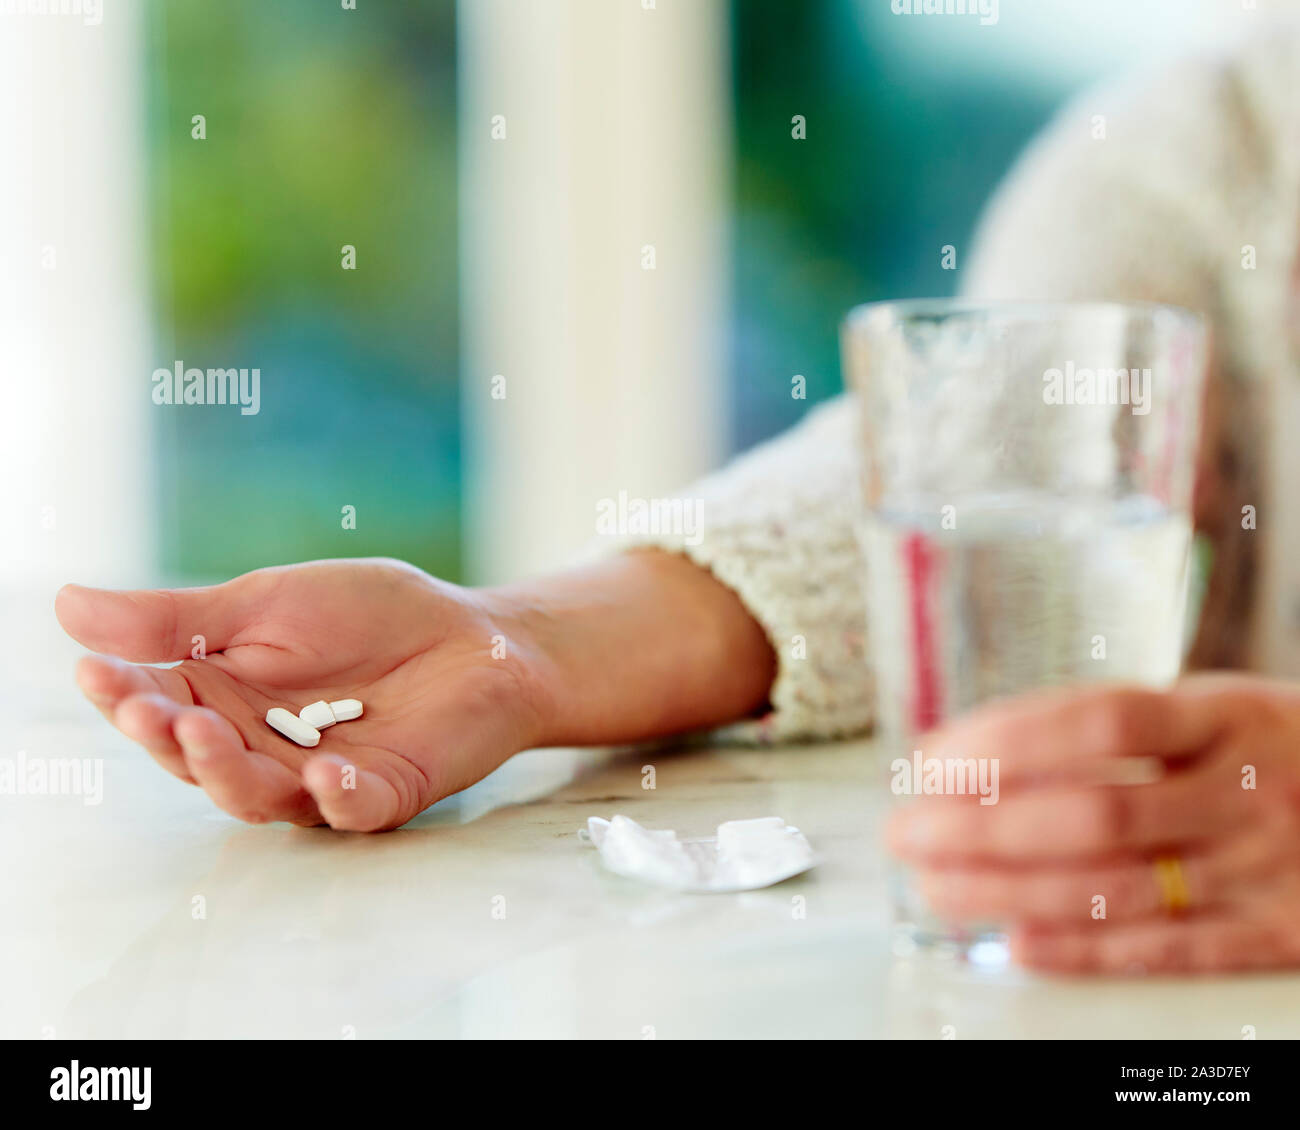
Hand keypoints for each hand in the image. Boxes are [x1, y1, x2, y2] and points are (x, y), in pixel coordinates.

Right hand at [56, 551, 775, 831]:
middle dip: (166, 739)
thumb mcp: (268, 603)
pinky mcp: (383, 792)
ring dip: (229, 771)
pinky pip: (351, 808)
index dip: (124, 696)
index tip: (95, 671)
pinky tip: (324, 771)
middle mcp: (261, 749)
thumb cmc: (373, 613)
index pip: (157, 707)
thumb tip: (69, 609)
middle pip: (196, 761)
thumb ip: (181, 619)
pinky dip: (336, 793)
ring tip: (205, 731)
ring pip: (258, 795)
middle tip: (152, 710)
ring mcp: (319, 777)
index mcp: (225, 700)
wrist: (477, 634)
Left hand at [887, 675, 1299, 973]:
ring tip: (936, 889)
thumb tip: (985, 748)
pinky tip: (1018, 943)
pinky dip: (1085, 951)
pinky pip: (1169, 949)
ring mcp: (1265, 867)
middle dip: (981, 827)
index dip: (1006, 741)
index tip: (930, 761)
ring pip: (1117, 889)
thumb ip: (1121, 724)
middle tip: (906, 832)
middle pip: (1094, 813)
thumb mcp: (1219, 704)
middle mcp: (1246, 790)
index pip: (1101, 722)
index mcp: (1227, 714)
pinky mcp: (1277, 934)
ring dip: (1008, 894)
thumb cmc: (1278, 746)